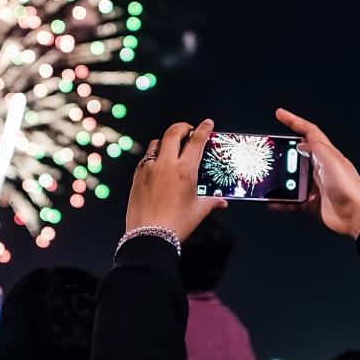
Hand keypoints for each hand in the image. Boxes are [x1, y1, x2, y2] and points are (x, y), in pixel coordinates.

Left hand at [125, 119, 226, 242]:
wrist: (149, 236)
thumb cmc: (176, 224)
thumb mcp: (198, 211)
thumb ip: (211, 202)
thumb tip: (222, 202)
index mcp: (185, 171)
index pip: (196, 141)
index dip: (204, 129)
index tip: (208, 123)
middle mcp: (166, 165)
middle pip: (173, 132)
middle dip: (183, 127)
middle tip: (189, 130)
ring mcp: (149, 169)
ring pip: (157, 143)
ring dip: (167, 140)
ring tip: (173, 146)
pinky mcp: (137, 177)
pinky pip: (145, 158)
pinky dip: (154, 155)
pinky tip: (159, 164)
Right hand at [273, 108, 359, 238]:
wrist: (355, 215)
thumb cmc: (348, 187)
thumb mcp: (331, 160)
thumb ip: (316, 148)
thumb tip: (301, 145)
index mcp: (326, 154)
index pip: (309, 132)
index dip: (294, 121)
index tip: (279, 114)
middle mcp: (320, 168)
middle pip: (296, 155)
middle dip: (282, 153)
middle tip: (268, 152)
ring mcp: (315, 186)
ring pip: (291, 179)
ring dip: (279, 179)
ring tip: (267, 178)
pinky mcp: (311, 203)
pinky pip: (291, 201)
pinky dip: (281, 202)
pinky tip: (272, 202)